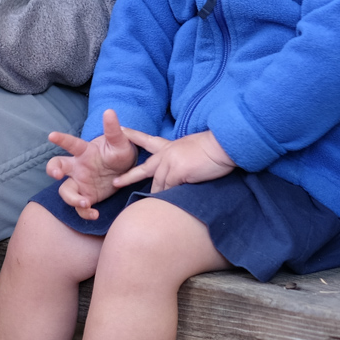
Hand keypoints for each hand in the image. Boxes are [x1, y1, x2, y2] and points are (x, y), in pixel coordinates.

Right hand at [48, 109, 139, 219]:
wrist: (127, 171)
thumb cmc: (120, 152)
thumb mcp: (120, 142)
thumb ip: (114, 129)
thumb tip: (109, 111)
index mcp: (85, 152)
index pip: (71, 144)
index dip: (61, 139)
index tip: (52, 135)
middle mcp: (78, 167)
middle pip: (57, 166)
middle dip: (52, 169)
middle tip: (56, 173)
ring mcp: (80, 183)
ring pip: (65, 191)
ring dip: (72, 198)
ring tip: (85, 203)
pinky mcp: (86, 197)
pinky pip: (79, 208)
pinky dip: (85, 213)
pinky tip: (94, 214)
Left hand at [114, 128, 234, 193]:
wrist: (223, 146)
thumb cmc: (213, 150)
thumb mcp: (191, 152)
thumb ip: (179, 162)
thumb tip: (175, 178)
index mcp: (170, 146)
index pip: (147, 140)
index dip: (133, 136)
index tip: (121, 131)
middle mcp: (166, 154)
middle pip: (144, 168)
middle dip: (128, 177)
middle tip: (115, 183)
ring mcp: (170, 162)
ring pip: (159, 185)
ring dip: (161, 196)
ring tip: (159, 207)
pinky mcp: (177, 171)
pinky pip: (170, 190)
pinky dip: (171, 197)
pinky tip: (172, 204)